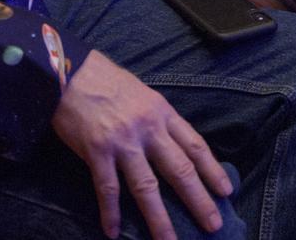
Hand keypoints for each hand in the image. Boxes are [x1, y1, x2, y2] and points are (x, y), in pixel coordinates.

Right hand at [53, 51, 232, 239]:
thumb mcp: (142, 93)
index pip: (194, 145)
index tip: (225, 192)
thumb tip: (172, 143)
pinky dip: (111, 213)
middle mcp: (148, 128)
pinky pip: (107, 188)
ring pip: (147, 187)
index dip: (212, 170)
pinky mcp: (97, 151)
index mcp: (162, 112)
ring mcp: (122, 141)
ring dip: (159, 218)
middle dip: (199, 200)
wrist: (69, 71)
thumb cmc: (106, 80)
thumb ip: (157, 118)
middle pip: (179, 170)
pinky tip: (113, 232)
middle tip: (214, 225)